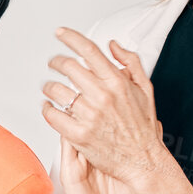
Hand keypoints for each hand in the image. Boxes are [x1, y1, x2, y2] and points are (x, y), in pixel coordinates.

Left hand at [43, 29, 168, 188]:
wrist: (143, 160)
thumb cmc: (143, 127)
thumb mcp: (145, 89)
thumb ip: (131, 63)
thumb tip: (113, 45)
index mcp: (117, 82)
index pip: (89, 51)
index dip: (71, 37)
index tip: (60, 32)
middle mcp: (102, 96)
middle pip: (68, 67)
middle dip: (56, 62)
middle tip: (53, 63)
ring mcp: (89, 116)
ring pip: (57, 91)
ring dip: (49, 86)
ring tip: (49, 88)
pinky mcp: (79, 135)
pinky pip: (53, 116)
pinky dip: (46, 109)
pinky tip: (48, 107)